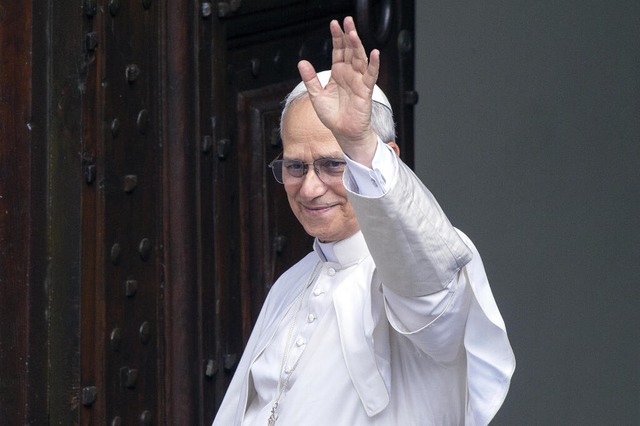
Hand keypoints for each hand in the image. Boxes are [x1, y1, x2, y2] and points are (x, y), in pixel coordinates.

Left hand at [297, 16, 379, 165]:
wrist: (342, 132)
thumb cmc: (332, 116)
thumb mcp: (316, 95)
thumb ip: (310, 79)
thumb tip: (302, 62)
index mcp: (338, 73)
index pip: (338, 50)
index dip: (336, 37)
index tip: (334, 23)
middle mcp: (349, 74)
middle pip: (350, 50)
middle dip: (348, 35)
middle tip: (347, 21)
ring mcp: (358, 81)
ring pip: (360, 59)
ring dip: (358, 46)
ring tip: (353, 32)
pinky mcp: (365, 91)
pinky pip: (371, 76)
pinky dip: (374, 65)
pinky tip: (374, 53)